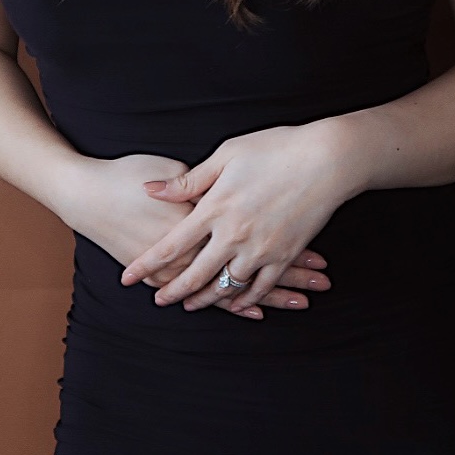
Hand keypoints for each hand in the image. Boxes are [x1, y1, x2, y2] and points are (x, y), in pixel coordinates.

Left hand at [119, 121, 356, 315]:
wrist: (327, 159)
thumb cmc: (276, 149)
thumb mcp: (227, 154)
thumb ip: (188, 180)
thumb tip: (152, 189)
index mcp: (215, 208)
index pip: (171, 244)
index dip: (146, 263)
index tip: (127, 277)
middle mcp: (234, 234)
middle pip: (195, 273)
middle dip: (173, 291)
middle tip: (157, 300)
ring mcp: (261, 248)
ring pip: (226, 285)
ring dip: (206, 299)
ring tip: (191, 306)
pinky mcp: (285, 254)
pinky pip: (261, 286)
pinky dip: (246, 299)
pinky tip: (236, 304)